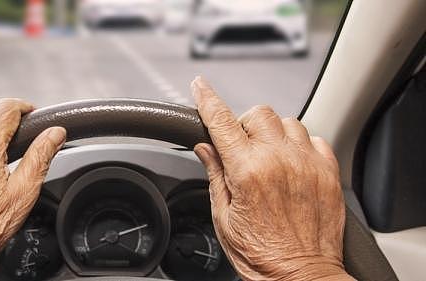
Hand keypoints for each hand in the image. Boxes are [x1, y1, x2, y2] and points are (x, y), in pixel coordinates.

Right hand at [191, 77, 352, 280]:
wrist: (302, 278)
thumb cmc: (261, 256)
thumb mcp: (224, 218)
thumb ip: (215, 175)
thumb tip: (205, 148)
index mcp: (248, 172)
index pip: (222, 122)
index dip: (207, 99)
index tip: (200, 87)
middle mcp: (280, 161)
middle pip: (258, 114)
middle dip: (244, 124)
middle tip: (240, 148)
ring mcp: (308, 164)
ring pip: (288, 122)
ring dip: (273, 133)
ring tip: (268, 158)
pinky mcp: (329, 173)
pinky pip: (315, 138)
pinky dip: (300, 145)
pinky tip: (292, 164)